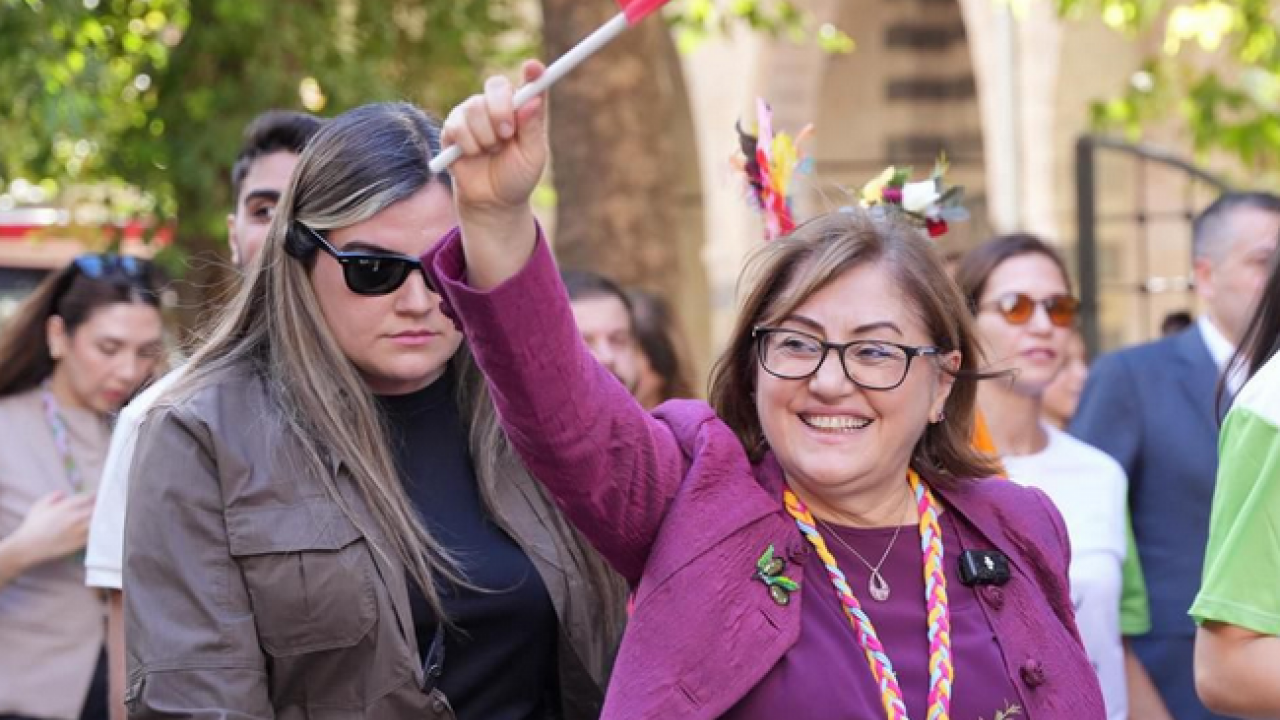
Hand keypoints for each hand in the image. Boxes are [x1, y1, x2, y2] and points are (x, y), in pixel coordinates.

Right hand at [9, 491, 94, 565]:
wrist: (28, 546)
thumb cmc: (33, 525)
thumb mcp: (40, 506)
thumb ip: (53, 496)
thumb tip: (63, 493)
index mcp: (67, 507)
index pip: (89, 497)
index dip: (95, 496)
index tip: (97, 496)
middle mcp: (75, 517)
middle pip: (97, 509)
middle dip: (100, 506)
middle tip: (102, 506)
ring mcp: (79, 531)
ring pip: (98, 522)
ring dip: (100, 519)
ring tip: (101, 518)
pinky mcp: (80, 543)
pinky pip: (95, 535)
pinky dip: (97, 531)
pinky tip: (97, 529)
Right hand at [442, 60, 547, 226]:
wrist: (492, 201)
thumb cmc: (517, 176)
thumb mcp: (532, 155)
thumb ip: (533, 127)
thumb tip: (534, 99)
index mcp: (521, 108)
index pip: (528, 82)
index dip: (532, 72)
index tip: (535, 68)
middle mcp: (497, 105)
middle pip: (496, 86)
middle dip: (501, 109)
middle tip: (507, 134)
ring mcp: (473, 114)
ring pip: (475, 108)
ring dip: (486, 136)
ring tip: (491, 152)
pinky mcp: (452, 127)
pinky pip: (457, 126)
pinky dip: (469, 145)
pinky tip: (474, 154)